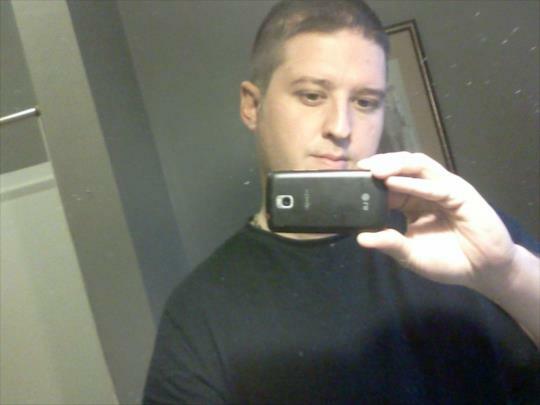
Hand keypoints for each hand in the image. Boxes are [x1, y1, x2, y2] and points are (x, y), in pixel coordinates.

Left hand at [356, 152, 516, 288]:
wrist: (483, 271)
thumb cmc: (448, 261)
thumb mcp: (411, 256)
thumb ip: (390, 244)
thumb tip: (361, 238)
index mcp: (412, 202)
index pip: (390, 182)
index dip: (371, 179)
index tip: (350, 180)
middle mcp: (426, 191)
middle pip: (402, 167)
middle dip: (380, 164)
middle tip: (360, 169)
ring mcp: (444, 189)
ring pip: (418, 166)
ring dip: (395, 165)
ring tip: (374, 170)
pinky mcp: (460, 194)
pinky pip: (435, 185)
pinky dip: (414, 183)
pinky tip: (394, 183)